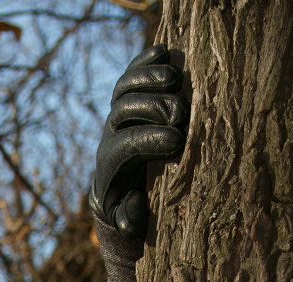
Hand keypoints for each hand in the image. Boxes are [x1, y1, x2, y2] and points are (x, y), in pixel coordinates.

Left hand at [91, 44, 188, 240]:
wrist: (122, 182)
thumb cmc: (134, 202)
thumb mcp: (133, 216)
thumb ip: (131, 217)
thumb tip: (131, 219)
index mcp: (111, 163)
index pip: (126, 145)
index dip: (149, 141)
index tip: (177, 143)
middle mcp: (111, 132)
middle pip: (125, 110)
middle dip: (154, 109)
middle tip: (182, 114)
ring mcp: (118, 110)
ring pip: (125, 86)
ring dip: (150, 78)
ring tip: (176, 79)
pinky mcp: (128, 92)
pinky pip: (133, 71)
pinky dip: (147, 59)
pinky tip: (166, 51)